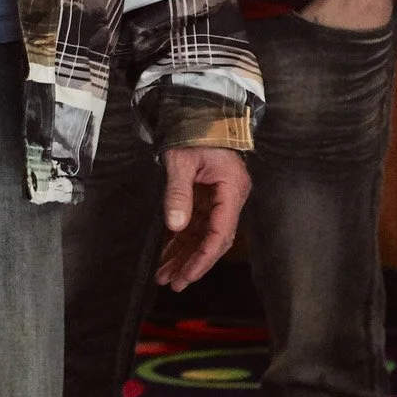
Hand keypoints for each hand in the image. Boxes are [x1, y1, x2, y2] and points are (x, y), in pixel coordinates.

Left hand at [155, 146, 249, 292]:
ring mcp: (218, 199)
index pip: (221, 232)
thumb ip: (179, 193)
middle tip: (172, 283)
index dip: (204, 257)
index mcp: (232, 189)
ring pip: (202, 236)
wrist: (195, 112)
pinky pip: (194, 226)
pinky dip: (180, 242)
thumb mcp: (181, 162)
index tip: (187, 275)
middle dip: (192, 263)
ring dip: (184, 256)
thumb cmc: (192, 133)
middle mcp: (229, 198)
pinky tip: (166, 257)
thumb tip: (175, 226)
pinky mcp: (206, 198)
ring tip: (164, 277)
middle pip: (213, 240)